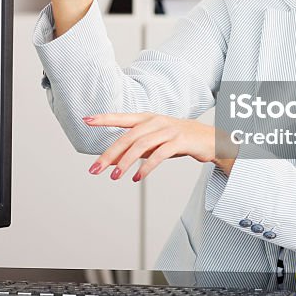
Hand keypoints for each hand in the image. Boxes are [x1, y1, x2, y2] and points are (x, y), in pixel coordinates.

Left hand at [83, 113, 237, 181]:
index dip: (104, 118)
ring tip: (115, 177)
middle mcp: (155, 121)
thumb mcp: (155, 141)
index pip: (121, 117)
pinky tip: (136, 177)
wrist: (210, 139)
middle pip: (127, 137)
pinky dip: (146, 167)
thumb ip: (136, 147)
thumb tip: (113, 159)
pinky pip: (159, 154)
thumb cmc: (178, 139)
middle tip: (95, 169)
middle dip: (109, 154)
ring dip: (125, 162)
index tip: (86, 120)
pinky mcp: (179, 141)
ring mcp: (168, 130)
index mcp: (147, 118)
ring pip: (141, 145)